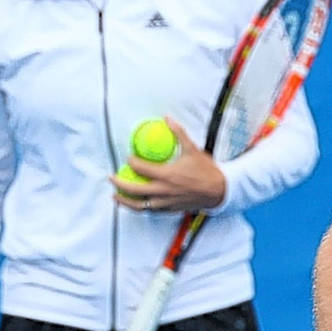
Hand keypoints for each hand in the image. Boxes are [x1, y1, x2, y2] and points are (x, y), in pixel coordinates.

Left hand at [111, 117, 225, 212]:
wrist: (220, 191)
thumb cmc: (207, 171)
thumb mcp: (192, 149)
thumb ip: (179, 133)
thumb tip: (168, 119)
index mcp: (167, 175)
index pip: (141, 168)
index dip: (131, 162)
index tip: (128, 157)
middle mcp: (163, 191)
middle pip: (134, 190)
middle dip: (119, 184)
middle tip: (111, 178)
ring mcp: (166, 202)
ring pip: (139, 206)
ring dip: (125, 201)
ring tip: (116, 196)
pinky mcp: (170, 209)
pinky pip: (150, 211)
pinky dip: (140, 208)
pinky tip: (135, 204)